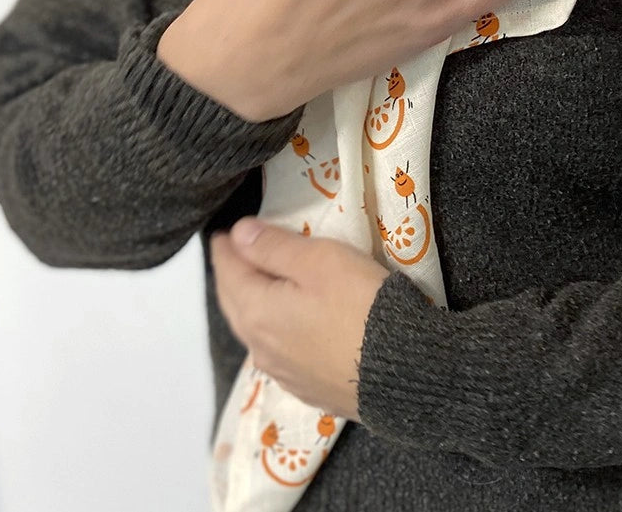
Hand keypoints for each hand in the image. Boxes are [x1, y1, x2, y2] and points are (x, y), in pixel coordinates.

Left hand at [209, 217, 391, 420]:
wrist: (401, 370)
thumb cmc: (359, 304)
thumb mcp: (320, 261)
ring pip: (254, 331)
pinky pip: (276, 352)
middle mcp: (260, 346)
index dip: (224, 249)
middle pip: (234, 304)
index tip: (221, 234)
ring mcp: (283, 372)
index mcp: (256, 311)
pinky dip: (271, 329)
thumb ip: (275, 247)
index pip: (229, 272)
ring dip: (248, 305)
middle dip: (231, 277)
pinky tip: (284, 326)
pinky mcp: (307, 387)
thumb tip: (237, 233)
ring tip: (255, 286)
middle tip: (232, 256)